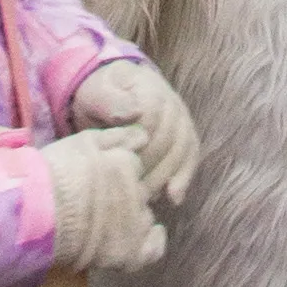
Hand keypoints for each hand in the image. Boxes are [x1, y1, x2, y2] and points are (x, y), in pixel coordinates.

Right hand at [39, 128, 167, 274]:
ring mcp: (134, 223)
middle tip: (98, 202)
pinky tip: (145, 238)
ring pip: (143, 217)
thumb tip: (144, 136)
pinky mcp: (128, 252)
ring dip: (132, 218)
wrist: (35, 212)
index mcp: (127, 164)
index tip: (100, 181)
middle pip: (140, 191)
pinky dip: (153, 243)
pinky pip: (153, 249)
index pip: (134, 167)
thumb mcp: (82, 141)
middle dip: (124, 195)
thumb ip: (118, 136)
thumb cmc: (52, 174)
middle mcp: (137, 191)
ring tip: (105, 223)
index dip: (117, 174)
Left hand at [68, 49, 199, 206]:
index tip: (120, 165)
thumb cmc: (100, 96)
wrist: (113, 92)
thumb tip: (133, 113)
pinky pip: (191, 156)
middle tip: (130, 190)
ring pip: (182, 151)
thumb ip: (109, 101)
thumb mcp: (95, 94)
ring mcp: (183, 118)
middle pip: (168, 139)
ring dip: (164, 177)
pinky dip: (183, 178)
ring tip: (145, 197)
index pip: (150, 120)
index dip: (136, 146)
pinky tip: (173, 198)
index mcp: (150, 88)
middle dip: (149, 167)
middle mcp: (172, 102)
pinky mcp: (186, 135)